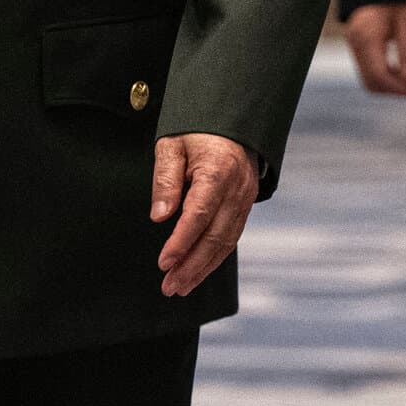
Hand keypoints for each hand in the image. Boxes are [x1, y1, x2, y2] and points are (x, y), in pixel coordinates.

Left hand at [150, 132, 258, 297]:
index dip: (181, 241)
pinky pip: (231, 236)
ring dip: (203, 268)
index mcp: (218, 171)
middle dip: (192, 265)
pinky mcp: (245, 204)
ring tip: (180, 286)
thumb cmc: (196, 128)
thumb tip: (159, 216)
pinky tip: (198, 270)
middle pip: (215, 236)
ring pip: (226, 242)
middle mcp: (237, 189)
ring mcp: (245, 198)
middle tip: (169, 286)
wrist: (231, 118)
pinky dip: (214, 257)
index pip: (199, 214)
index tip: (163, 262)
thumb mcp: (172, 143)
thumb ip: (165, 178)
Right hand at [345, 3, 405, 96]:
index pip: (380, 76)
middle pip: (372, 81)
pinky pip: (372, 65)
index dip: (400, 89)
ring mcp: (354, 42)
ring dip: (396, 79)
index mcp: (367, 37)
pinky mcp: (359, 41)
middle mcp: (355, 42)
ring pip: (372, 76)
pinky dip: (391, 70)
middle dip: (398, 88)